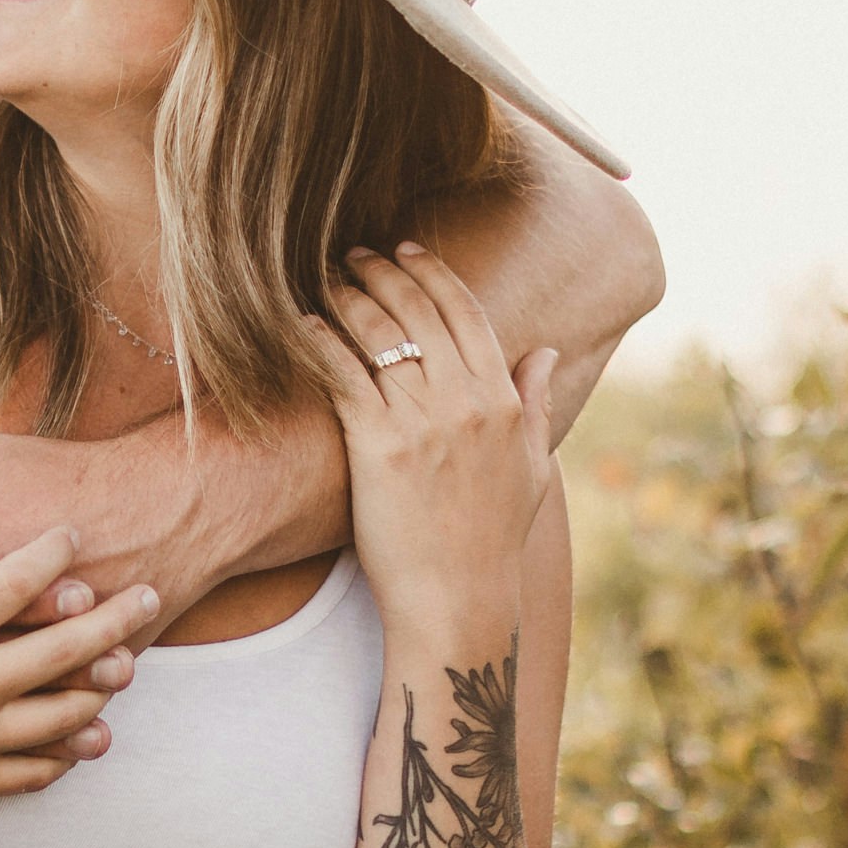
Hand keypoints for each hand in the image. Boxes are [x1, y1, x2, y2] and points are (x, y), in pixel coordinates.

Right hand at [0, 493, 157, 847]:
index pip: (14, 583)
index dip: (54, 553)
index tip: (75, 532)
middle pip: (63, 651)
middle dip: (114, 618)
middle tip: (150, 595)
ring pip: (60, 719)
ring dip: (103, 688)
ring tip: (130, 664)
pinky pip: (30, 773)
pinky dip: (66, 755)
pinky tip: (85, 735)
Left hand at [299, 244, 556, 651]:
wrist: (457, 598)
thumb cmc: (492, 539)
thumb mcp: (533, 467)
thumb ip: (537, 404)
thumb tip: (547, 352)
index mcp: (503, 400)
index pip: (466, 312)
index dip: (433, 273)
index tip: (408, 249)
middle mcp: (465, 401)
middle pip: (418, 311)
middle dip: (382, 271)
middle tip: (353, 253)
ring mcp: (422, 421)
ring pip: (379, 333)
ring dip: (348, 297)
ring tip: (326, 281)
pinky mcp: (378, 446)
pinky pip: (343, 375)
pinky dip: (319, 342)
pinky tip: (300, 324)